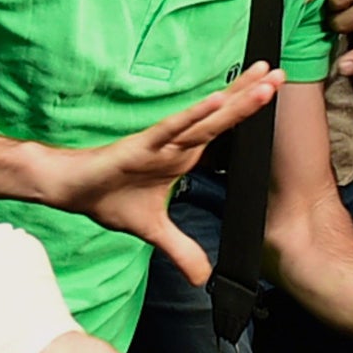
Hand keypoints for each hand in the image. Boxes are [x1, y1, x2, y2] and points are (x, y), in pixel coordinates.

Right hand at [50, 64, 284, 283]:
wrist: (71, 190)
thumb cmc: (107, 197)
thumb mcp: (153, 230)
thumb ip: (180, 249)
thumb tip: (201, 278)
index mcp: (183, 155)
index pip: (223, 130)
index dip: (247, 112)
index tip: (274, 93)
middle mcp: (177, 143)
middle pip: (222, 116)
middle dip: (252, 95)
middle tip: (281, 73)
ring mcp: (161, 142)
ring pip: (206, 119)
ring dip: (235, 101)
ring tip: (262, 81)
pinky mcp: (140, 146)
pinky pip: (171, 129)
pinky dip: (193, 116)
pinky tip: (215, 102)